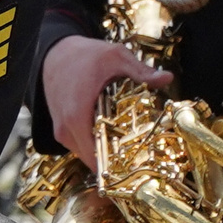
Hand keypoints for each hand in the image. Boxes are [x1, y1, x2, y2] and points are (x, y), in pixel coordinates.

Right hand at [40, 36, 172, 168]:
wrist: (54, 54)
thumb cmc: (84, 56)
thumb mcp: (115, 57)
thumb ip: (141, 71)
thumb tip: (168, 78)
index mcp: (77, 116)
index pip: (95, 156)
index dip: (117, 166)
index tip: (138, 167)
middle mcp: (65, 129)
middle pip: (92, 159)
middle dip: (116, 163)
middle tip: (142, 160)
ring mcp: (61, 131)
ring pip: (86, 155)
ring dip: (106, 155)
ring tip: (131, 152)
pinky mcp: (61, 130)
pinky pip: (80, 147)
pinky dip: (96, 146)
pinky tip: (114, 139)